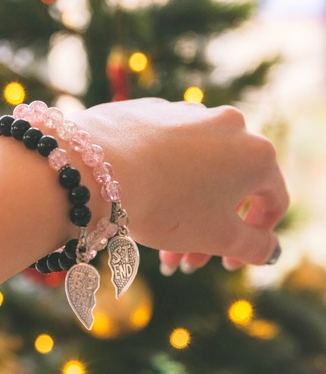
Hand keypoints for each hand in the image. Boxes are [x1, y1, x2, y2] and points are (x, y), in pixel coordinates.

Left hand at [73, 98, 288, 267]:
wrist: (98, 167)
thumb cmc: (167, 204)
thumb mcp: (218, 237)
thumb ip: (254, 247)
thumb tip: (270, 249)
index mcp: (256, 154)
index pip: (273, 198)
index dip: (258, 234)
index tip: (231, 258)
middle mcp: (228, 125)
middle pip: (229, 188)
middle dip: (211, 231)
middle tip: (187, 262)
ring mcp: (188, 114)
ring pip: (196, 171)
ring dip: (185, 211)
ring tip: (160, 248)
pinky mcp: (152, 111)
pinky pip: (168, 152)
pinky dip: (163, 180)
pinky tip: (143, 204)